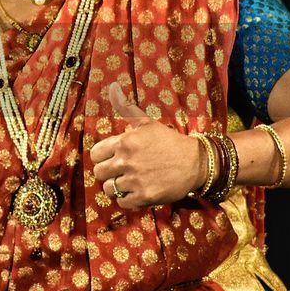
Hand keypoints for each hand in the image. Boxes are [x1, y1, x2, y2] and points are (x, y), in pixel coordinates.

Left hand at [89, 81, 206, 210]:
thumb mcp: (147, 122)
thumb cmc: (168, 141)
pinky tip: (136, 192)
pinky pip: (122, 202)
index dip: (102, 157)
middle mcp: (126, 161)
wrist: (195, 162)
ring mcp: (135, 180)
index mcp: (125, 142)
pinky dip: (127, 199)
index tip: (111, 158)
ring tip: (128, 183)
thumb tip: (112, 88)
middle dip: (108, 173)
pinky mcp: (144, 196)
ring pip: (108, 189)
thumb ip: (126, 109)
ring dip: (116, 187)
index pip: (95, 154)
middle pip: (99, 173)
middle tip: (120, 172)